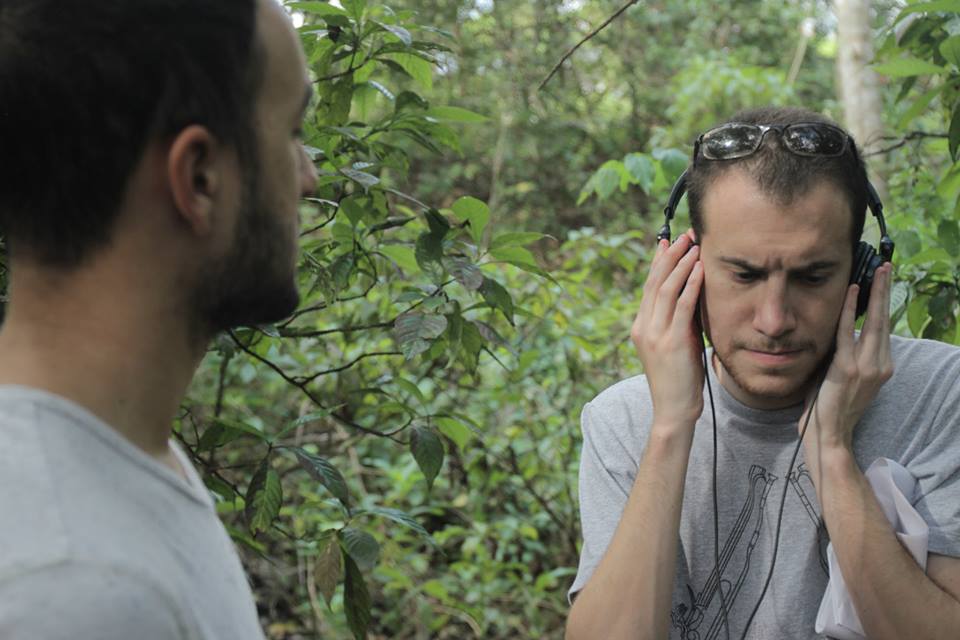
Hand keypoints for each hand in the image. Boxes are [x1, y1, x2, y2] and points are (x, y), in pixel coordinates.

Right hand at [630, 231, 704, 429]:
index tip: (669, 241)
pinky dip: (691, 284)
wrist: (674, 410)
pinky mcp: (671, 342)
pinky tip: (700, 269)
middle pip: (654, 281)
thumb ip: (678, 321)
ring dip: (681, 264)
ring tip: (694, 245)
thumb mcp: (676, 344)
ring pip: (665, 289)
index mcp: (641, 326)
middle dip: (670, 255)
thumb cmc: (679, 380)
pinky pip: (681, 306)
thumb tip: (692, 295)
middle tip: (685, 235)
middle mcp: (643, 327)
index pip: (649, 286)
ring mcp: (654, 334)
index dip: (658, 261)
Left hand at [800, 263, 893, 452]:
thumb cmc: (828, 406)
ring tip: (875, 272)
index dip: (883, 304)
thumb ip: (845, 353)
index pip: (884, 329)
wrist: (828, 435)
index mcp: (881, 367)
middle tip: (885, 267)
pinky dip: (850, 309)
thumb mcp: (841, 376)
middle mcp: (880, 365)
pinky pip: (848, 332)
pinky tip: (852, 291)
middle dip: (885, 291)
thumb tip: (838, 329)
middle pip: (885, 320)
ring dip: (874, 293)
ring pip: (874, 322)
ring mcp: (866, 367)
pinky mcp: (847, 368)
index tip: (881, 283)